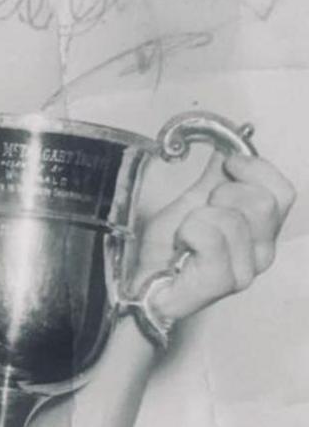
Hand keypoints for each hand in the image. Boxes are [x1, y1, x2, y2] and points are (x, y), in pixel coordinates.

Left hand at [133, 152, 295, 326]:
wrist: (142, 282)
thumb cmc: (168, 249)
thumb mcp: (192, 201)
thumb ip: (216, 175)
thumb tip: (232, 142)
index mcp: (262, 232)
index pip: (283, 192)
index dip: (253, 169)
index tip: (226, 166)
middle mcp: (261, 254)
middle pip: (262, 202)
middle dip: (221, 194)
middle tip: (199, 212)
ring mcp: (245, 273)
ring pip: (232, 218)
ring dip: (197, 216)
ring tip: (186, 234)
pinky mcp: (220, 284)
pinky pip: (209, 236)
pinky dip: (187, 232)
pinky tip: (182, 246)